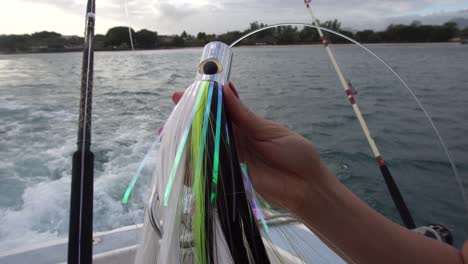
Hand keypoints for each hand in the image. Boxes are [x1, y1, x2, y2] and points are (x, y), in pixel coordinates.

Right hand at [172, 82, 328, 212]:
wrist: (306, 185)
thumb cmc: (295, 153)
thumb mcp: (268, 130)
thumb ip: (244, 115)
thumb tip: (225, 88)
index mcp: (245, 124)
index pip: (219, 109)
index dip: (202, 101)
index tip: (184, 94)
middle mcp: (234, 140)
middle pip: (207, 127)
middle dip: (189, 119)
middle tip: (172, 110)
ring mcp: (230, 158)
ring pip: (204, 147)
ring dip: (186, 141)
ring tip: (166, 134)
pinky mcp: (229, 176)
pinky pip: (208, 170)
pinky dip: (193, 168)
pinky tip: (179, 163)